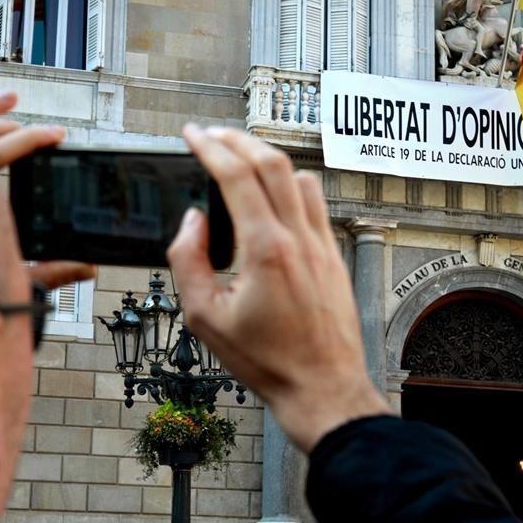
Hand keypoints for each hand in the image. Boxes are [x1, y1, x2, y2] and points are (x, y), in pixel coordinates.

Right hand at [167, 125, 388, 451]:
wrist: (322, 387)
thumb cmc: (267, 361)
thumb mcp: (205, 317)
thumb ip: (189, 261)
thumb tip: (192, 222)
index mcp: (265, 250)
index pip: (237, 177)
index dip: (211, 147)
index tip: (193, 135)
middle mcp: (299, 239)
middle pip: (272, 162)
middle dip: (238, 140)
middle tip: (213, 135)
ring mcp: (322, 245)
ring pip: (300, 176)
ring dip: (268, 159)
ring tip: (242, 159)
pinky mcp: (334, 256)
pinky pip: (315, 202)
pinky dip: (292, 185)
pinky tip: (274, 196)